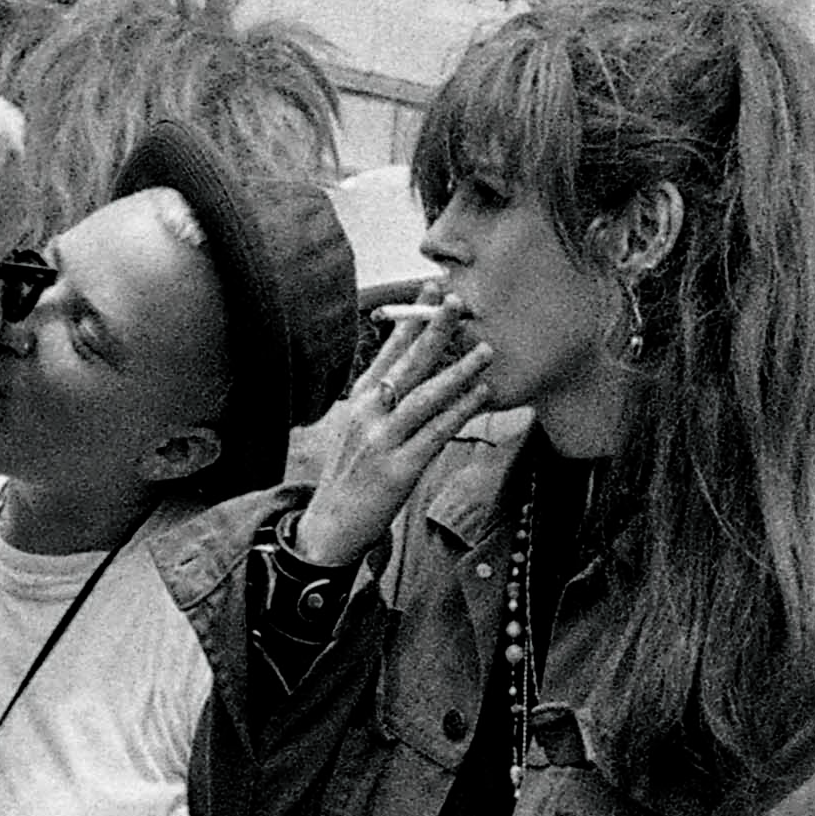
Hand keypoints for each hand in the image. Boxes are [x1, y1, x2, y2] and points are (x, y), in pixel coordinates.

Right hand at [292, 301, 517, 583]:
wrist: (329, 526)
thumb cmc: (351, 475)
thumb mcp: (358, 429)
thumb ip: (382, 401)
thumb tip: (411, 372)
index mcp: (359, 399)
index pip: (388, 348)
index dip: (412, 317)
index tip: (432, 289)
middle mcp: (368, 413)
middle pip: (406, 363)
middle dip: (434, 329)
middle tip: (459, 300)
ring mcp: (382, 440)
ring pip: (425, 396)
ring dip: (458, 370)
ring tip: (486, 350)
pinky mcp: (398, 469)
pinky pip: (435, 433)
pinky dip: (460, 411)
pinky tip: (482, 395)